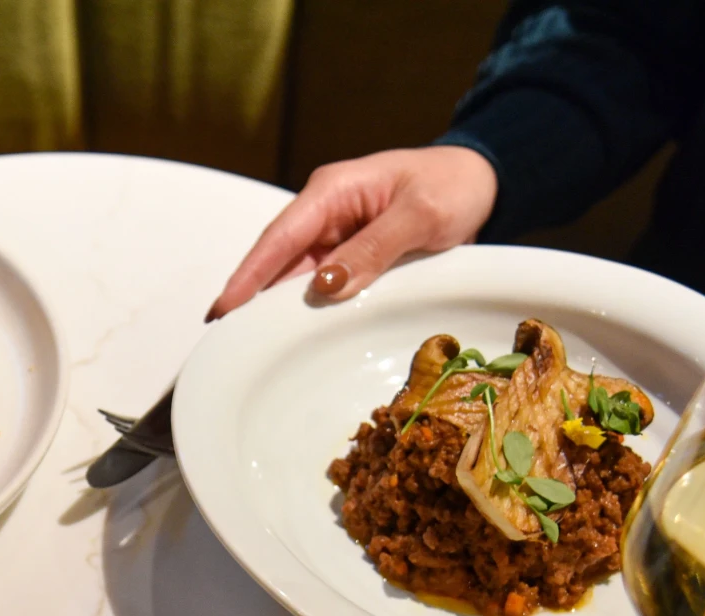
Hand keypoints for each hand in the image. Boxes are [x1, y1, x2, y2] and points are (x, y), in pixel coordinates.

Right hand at [208, 146, 498, 317]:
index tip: (223, 309)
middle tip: (227, 340)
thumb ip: (374, 247)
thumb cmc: (452, 186)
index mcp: (332, 191)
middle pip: (277, 260)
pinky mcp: (348, 255)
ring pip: (295, 277)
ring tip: (251, 345)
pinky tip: (293, 334)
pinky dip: (307, 308)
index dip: (249, 275)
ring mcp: (334, 235)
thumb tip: (326, 286)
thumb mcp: (421, 214)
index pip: (279, 237)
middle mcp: (324, 213)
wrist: (481, 182)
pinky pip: (320, 284)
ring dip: (278, 307)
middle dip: (251, 297)